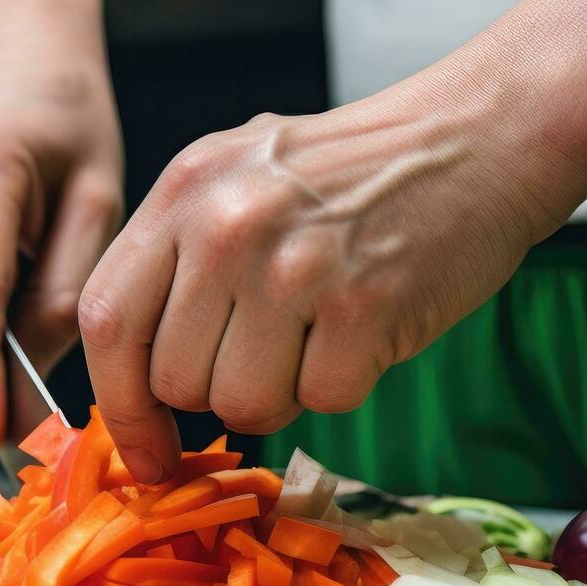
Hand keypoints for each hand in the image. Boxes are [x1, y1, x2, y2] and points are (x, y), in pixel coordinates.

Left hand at [78, 69, 586, 482]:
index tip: (142, 450)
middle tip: (273, 344)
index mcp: (185, 191)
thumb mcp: (241, 175)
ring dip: (282, 392)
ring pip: (241, 404)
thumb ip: (179, 257)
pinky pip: (321, 402)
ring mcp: (293, 268)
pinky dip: (346, 381)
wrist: (479, 135)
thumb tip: (135, 381)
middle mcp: (226, 227)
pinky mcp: (362, 309)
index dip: (119, 404)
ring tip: (319, 330)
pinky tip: (366, 324)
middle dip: (218, 389)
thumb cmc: (359, 167)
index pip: (108, 321)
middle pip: (175, 380)